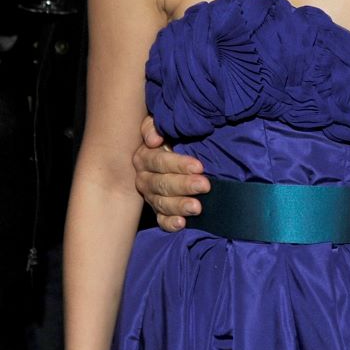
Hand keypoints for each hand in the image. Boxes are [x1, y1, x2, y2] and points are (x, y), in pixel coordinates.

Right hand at [134, 114, 208, 229]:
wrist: (175, 151)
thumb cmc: (172, 137)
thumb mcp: (163, 125)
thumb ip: (154, 125)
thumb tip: (153, 139)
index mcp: (144, 157)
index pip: (159, 161)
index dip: (178, 164)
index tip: (199, 166)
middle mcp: (144, 178)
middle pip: (161, 184)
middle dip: (184, 185)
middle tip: (204, 185)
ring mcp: (151, 196)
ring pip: (162, 203)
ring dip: (179, 206)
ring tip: (197, 207)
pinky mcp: (159, 211)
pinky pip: (161, 220)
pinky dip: (170, 223)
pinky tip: (182, 223)